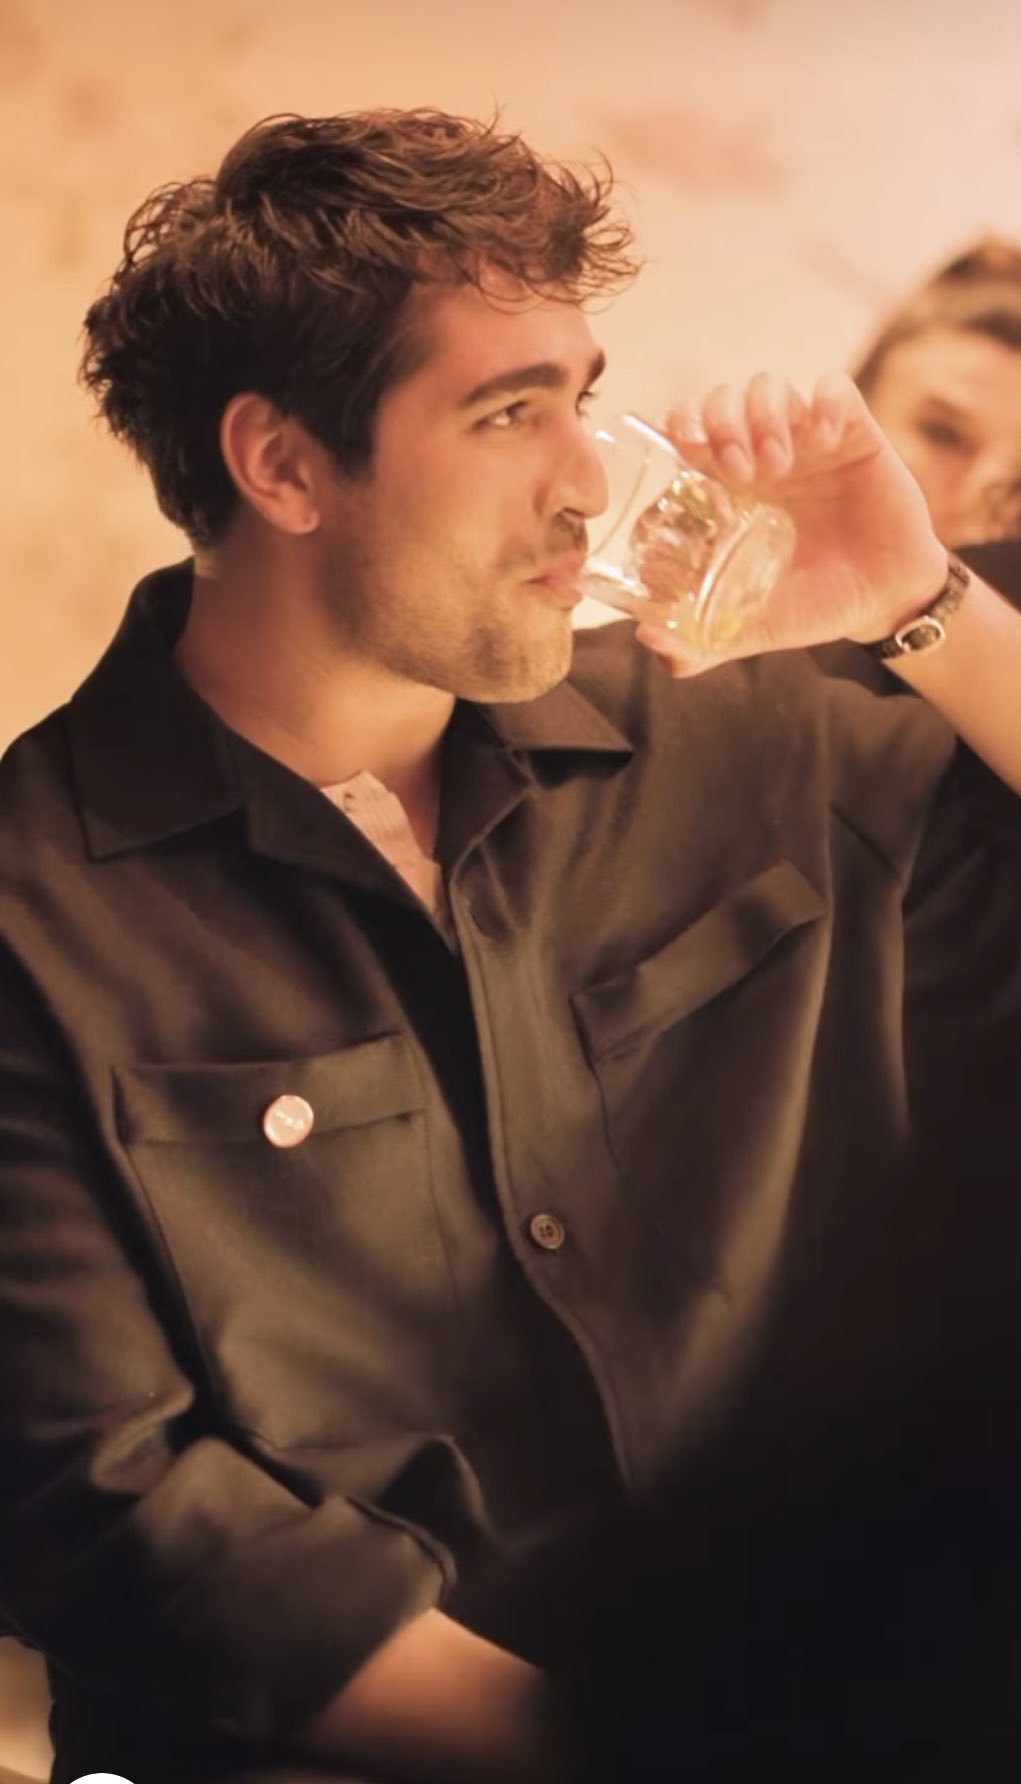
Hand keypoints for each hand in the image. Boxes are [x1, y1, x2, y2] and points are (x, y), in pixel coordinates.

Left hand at [638, 372, 947, 675]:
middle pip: (724, 398)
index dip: (681, 425)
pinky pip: (833, 388)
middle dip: (721, 421)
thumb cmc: (814, 605)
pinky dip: (823, 402)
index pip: (690, 427)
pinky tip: (824, 440)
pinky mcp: (855, 433)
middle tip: (736, 468)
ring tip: (778, 464)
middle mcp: (764, 455)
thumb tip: (646, 638)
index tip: (688, 454)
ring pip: (770, 386)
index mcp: (732, 488)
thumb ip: (701, 643)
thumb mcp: (753, 626)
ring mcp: (808, 440)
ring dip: (765, 415)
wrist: (884, 602)